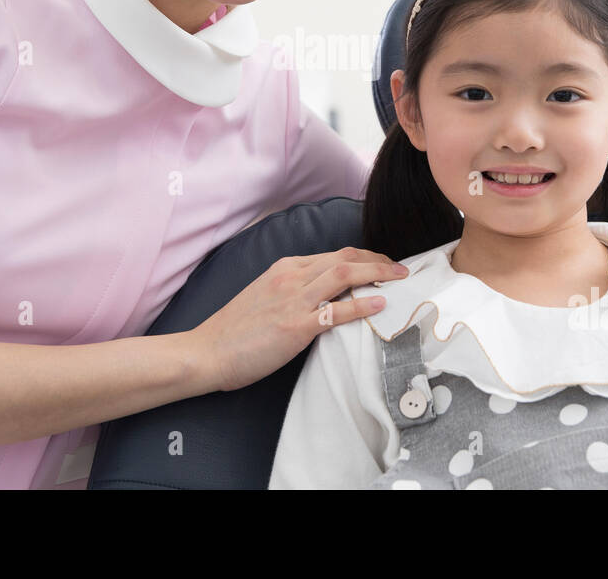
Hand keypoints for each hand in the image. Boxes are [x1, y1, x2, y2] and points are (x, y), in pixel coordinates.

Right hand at [191, 246, 408, 392]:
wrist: (207, 352)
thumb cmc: (234, 331)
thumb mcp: (265, 296)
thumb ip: (293, 290)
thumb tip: (323, 296)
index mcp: (284, 268)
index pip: (334, 254)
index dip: (364, 257)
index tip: (382, 265)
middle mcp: (291, 277)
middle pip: (345, 258)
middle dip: (378, 261)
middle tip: (400, 269)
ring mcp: (293, 300)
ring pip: (344, 275)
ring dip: (378, 274)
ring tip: (399, 279)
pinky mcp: (295, 327)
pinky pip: (336, 311)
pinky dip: (362, 305)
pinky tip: (380, 304)